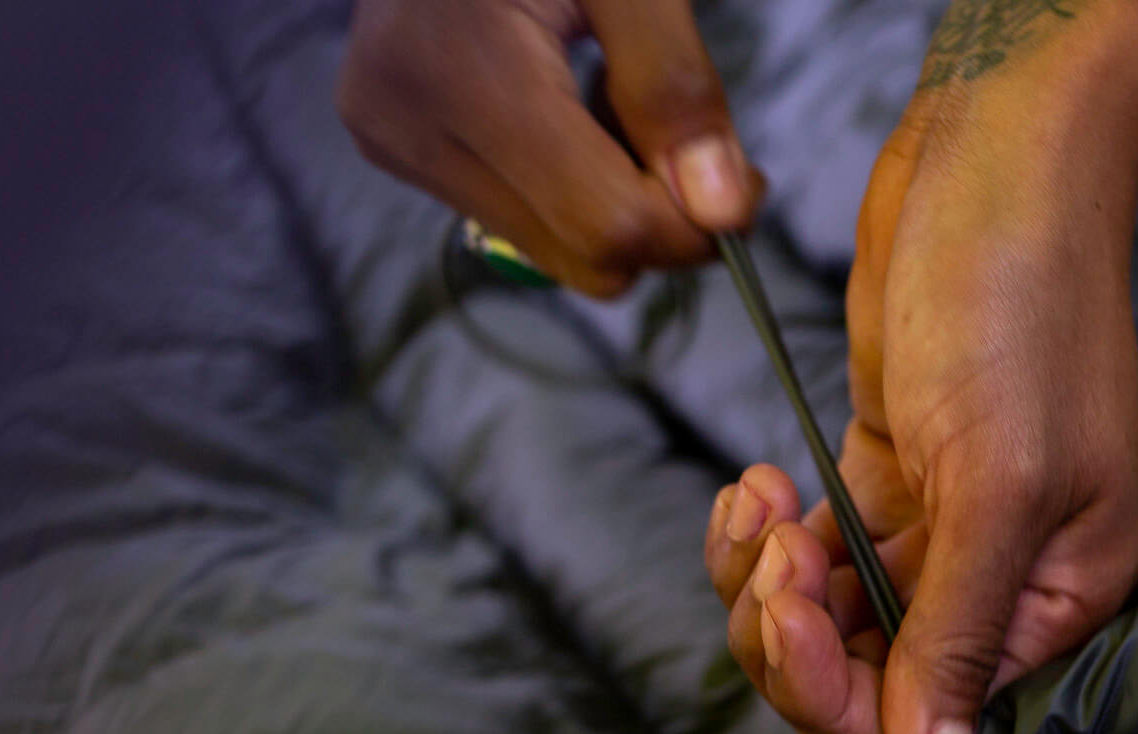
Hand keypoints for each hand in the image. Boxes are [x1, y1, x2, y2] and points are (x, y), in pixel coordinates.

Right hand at [338, 0, 759, 296]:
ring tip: (606, 100)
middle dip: (659, 219)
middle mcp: (410, 125)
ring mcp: (395, 144)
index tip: (743, 180)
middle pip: (583, 256)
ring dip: (612, 203)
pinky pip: (517, 220)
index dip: (694, 224)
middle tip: (684, 136)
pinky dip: (566, 190)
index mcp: (466, 73)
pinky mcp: (394, 149)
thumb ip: (675, 87)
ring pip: (555, 251)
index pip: (609, 224)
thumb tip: (726, 214)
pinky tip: (563, 110)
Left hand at [706, 0, 1137, 733]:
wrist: (993, 162)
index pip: (932, 719)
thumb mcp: (996, 484)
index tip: (791, 612)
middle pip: (863, 688)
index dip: (841, 695)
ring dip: (765, 584)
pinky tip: (758, 482)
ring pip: (820, 631)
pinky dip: (763, 538)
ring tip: (763, 501)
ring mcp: (935, 536)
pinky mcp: (882, 487)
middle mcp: (999, 585)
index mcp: (1058, 603)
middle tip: (774, 549)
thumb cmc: (1020, 311)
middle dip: (791, 638)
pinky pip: (805, 564)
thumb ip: (955, 640)